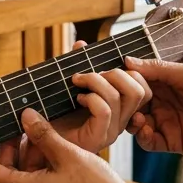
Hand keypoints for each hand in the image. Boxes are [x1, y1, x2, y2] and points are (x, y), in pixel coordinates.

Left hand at [20, 40, 150, 170]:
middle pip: (139, 90)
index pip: (144, 89)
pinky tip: (77, 98)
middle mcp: (120, 121)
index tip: (106, 65)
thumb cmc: (54, 113)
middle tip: (90, 74)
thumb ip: (77, 64)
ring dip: (96, 80)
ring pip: (120, 96)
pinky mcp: (97, 139)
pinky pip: (104, 110)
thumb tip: (81, 44)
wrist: (38, 138)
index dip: (131, 71)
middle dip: (115, 73)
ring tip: (78, 82)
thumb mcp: (68, 84)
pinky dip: (90, 97)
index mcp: (120, 109)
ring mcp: (110, 131)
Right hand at [123, 57, 182, 154]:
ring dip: (131, 121)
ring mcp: (165, 122)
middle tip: (120, 103)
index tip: (112, 81)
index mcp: (165, 82)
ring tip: (136, 118)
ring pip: (136, 124)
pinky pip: (149, 142)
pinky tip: (145, 130)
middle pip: (131, 104)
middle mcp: (162, 102)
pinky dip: (142, 137)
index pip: (135, 82)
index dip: (123, 82)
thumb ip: (158, 69)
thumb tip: (128, 60)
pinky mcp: (172, 141)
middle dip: (123, 105)